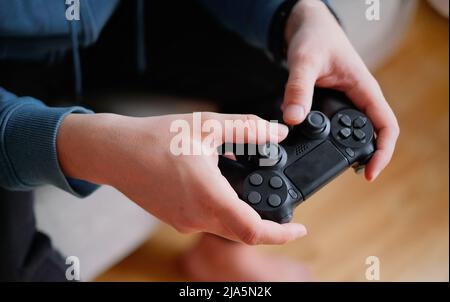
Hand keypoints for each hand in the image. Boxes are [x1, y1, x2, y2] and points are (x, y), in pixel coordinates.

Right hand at [57, 112, 306, 243]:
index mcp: (208, 197)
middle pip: (243, 230)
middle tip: (275, 197)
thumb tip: (276, 134)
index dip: (282, 234)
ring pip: (225, 225)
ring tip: (245, 181)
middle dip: (266, 219)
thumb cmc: (154, 138)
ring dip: (242, 210)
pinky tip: (218, 182)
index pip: (254, 231)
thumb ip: (247, 129)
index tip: (299, 227)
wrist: (114, 152)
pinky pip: (207, 219)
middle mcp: (197, 217)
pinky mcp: (176, 219)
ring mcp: (184, 222)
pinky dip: (222, 207)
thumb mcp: (207, 125)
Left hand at [282, 0, 399, 180]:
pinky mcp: (333, 102)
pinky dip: (332, 139)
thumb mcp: (305, 62)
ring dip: (349, 149)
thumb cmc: (314, 37)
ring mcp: (347, 101)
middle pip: (373, 133)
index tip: (370, 172)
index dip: (383, 151)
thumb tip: (293, 120)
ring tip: (335, 165)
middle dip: (366, 155)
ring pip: (355, 131)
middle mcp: (359, 97)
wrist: (307, 26)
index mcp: (364, 88)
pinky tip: (318, 147)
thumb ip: (298, 90)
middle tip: (352, 174)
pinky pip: (338, 125)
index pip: (386, 125)